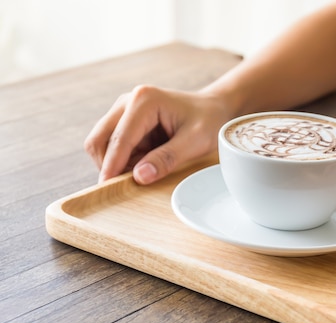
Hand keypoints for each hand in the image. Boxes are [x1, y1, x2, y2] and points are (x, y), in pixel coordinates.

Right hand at [84, 85, 230, 183]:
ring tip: (147, 171)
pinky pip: (114, 148)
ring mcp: (124, 111)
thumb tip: (139, 176)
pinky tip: (146, 164)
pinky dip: (124, 161)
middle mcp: (128, 102)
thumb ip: (167, 159)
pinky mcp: (126, 123)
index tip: (108, 188)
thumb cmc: (209, 121)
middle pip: (99, 140)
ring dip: (117, 164)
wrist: (214, 109)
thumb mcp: (195, 142)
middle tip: (126, 186)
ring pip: (103, 145)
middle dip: (109, 165)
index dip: (112, 165)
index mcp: (144, 101)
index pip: (119, 138)